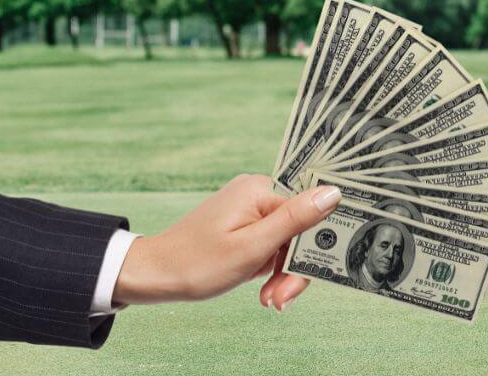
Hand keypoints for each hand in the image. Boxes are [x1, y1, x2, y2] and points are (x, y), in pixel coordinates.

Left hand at [113, 174, 340, 312]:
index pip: (308, 213)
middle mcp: (257, 192)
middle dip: (292, 268)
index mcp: (260, 189)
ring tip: (269, 299)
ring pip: (286, 241)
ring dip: (281, 273)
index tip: (302, 278)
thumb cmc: (197, 263)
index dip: (311, 249)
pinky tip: (263, 288)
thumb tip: (334, 192)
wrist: (153, 275)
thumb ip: (295, 220)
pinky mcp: (243, 223)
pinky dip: (269, 268)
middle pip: (298, 229)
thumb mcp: (252, 247)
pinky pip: (271, 243)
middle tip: (279, 298)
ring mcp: (249, 208)